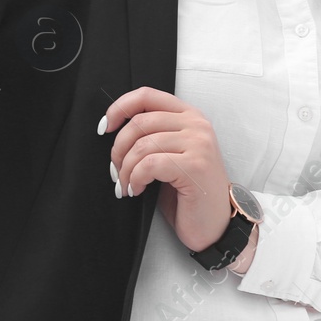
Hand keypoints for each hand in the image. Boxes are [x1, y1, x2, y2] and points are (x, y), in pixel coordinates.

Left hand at [101, 86, 232, 254]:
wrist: (216, 225)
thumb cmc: (188, 192)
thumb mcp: (170, 154)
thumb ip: (153, 134)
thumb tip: (114, 130)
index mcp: (189, 115)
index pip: (147, 95)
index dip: (119, 107)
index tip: (104, 128)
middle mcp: (197, 124)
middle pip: (139, 122)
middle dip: (118, 149)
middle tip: (116, 172)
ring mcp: (199, 144)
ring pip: (142, 145)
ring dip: (125, 169)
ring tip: (126, 186)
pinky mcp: (195, 166)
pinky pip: (150, 165)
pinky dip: (136, 178)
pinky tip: (137, 190)